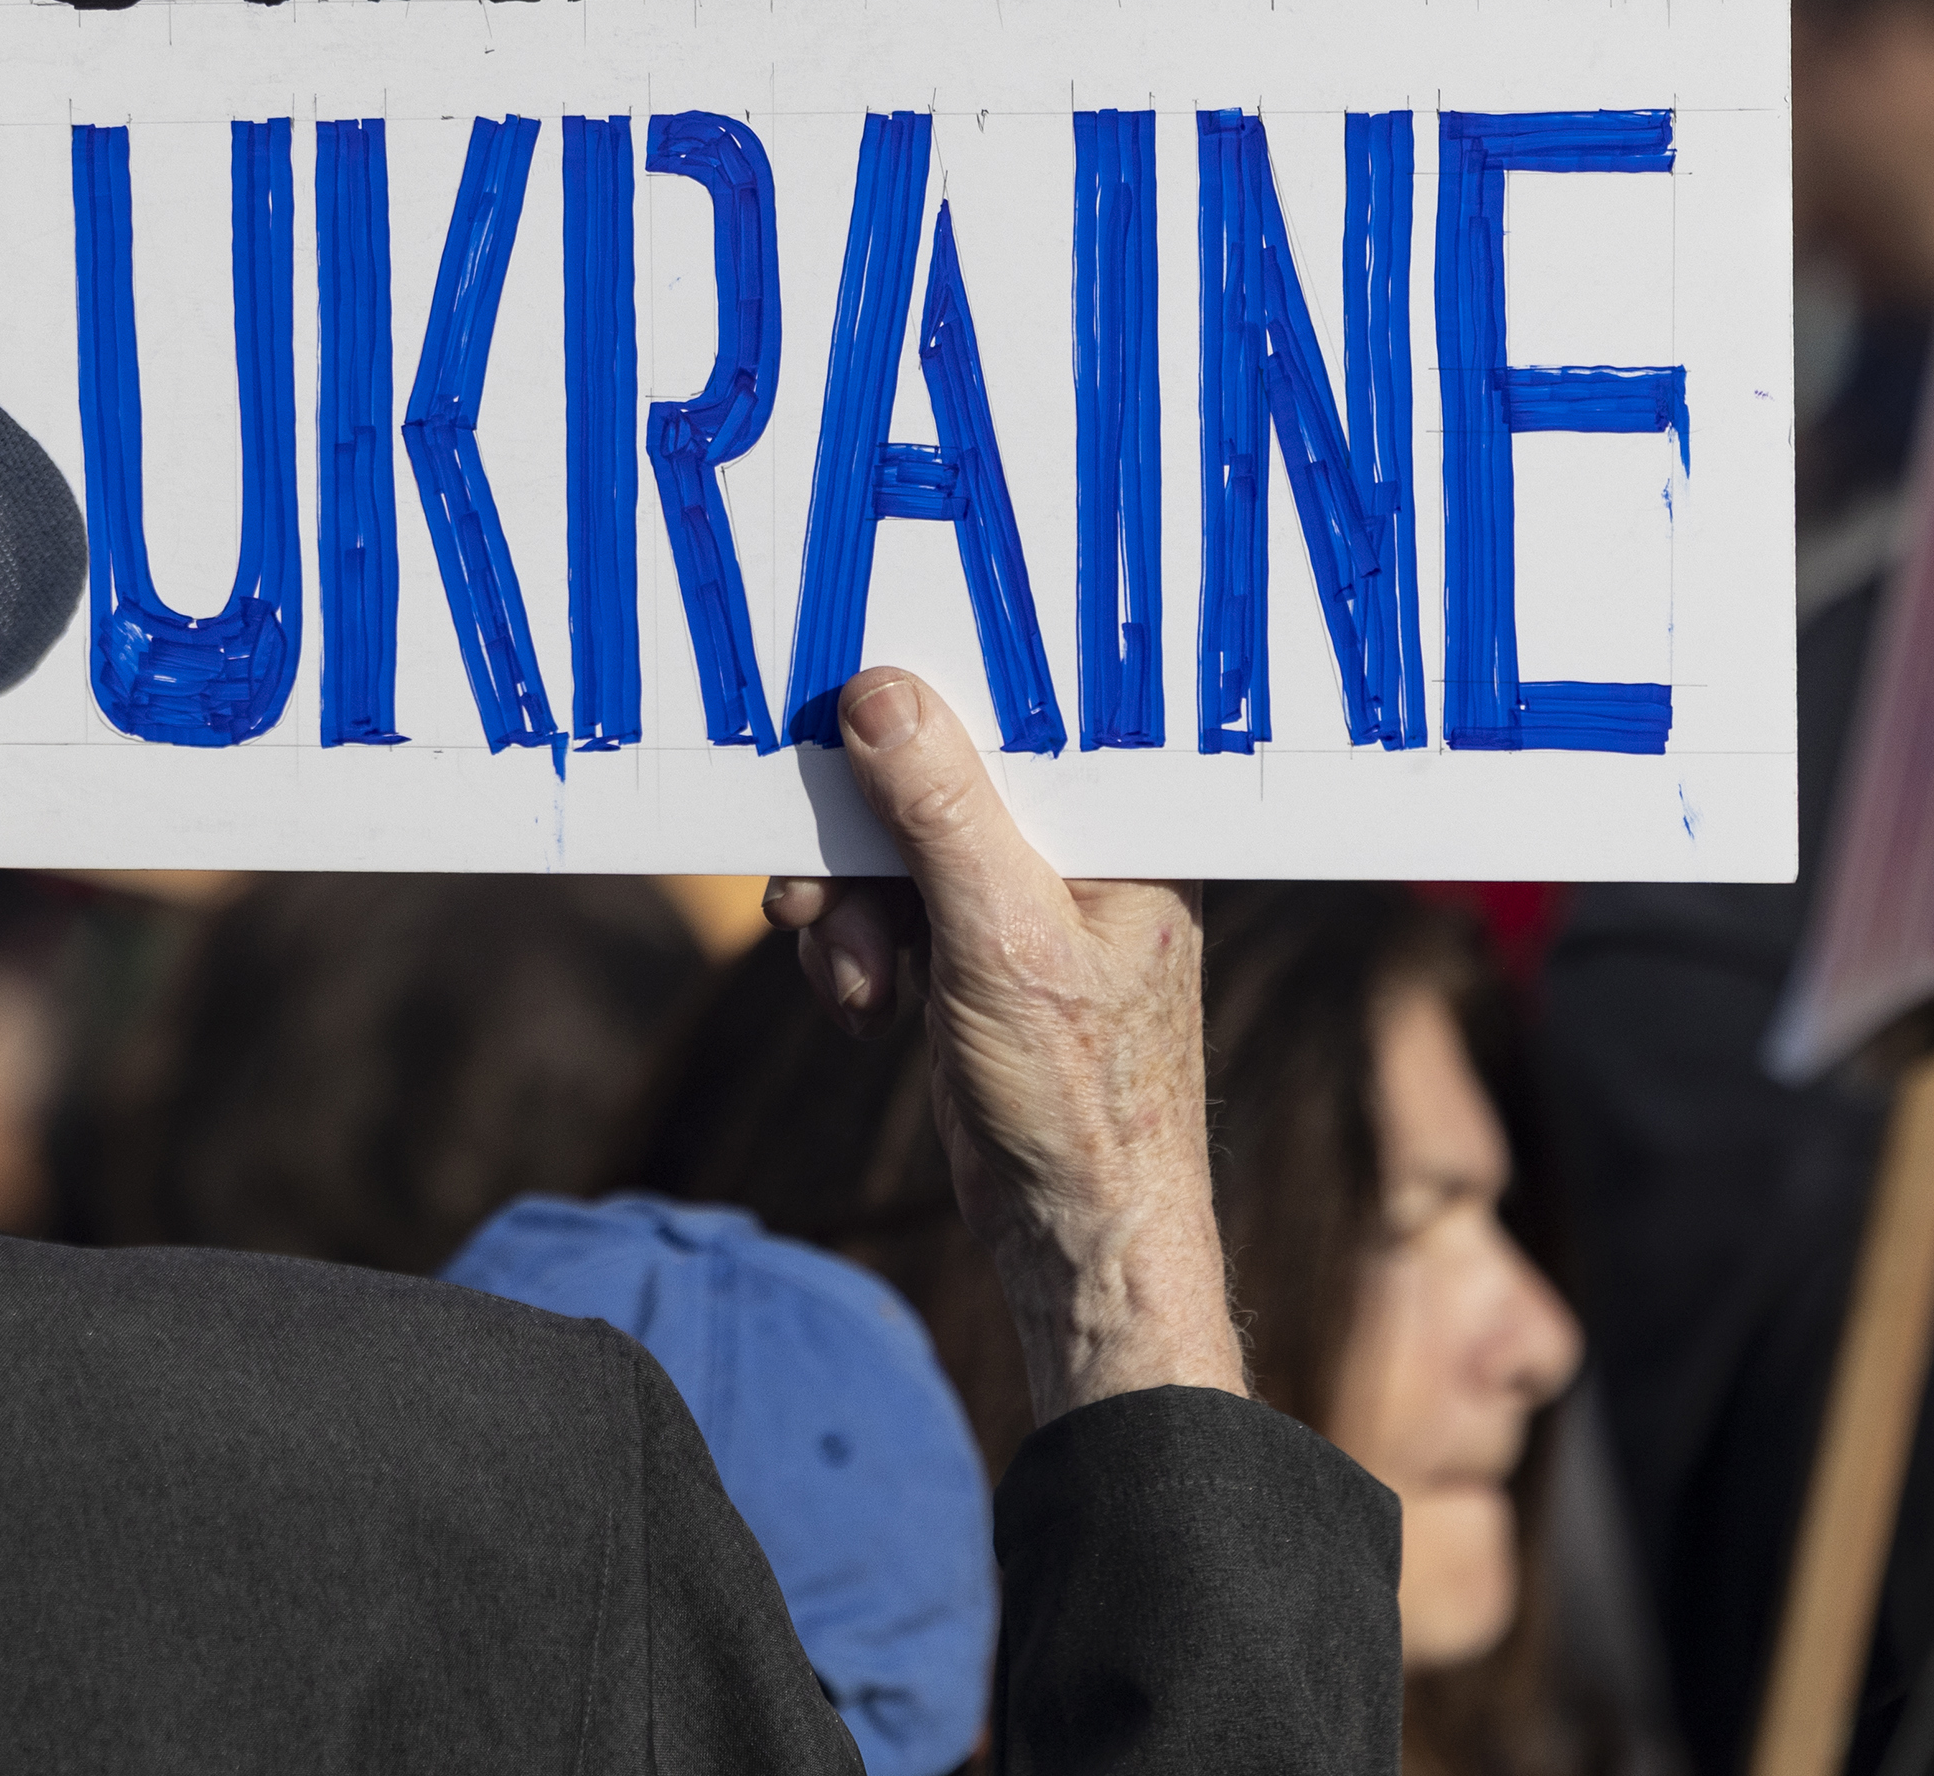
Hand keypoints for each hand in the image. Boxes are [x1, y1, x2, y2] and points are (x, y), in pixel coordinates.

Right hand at [765, 668, 1245, 1421]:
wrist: (1075, 1239)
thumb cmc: (1082, 1097)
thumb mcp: (1001, 937)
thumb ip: (942, 812)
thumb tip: (879, 694)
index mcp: (1121, 826)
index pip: (1017, 721)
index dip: (926, 707)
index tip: (837, 703)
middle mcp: (1074, 854)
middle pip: (932, 785)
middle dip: (859, 842)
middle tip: (813, 890)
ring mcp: (1019, 907)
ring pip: (892, 852)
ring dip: (846, 912)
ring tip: (851, 982)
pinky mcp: (972, 957)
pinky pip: (883, 911)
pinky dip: (853, 951)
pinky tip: (860, 1008)